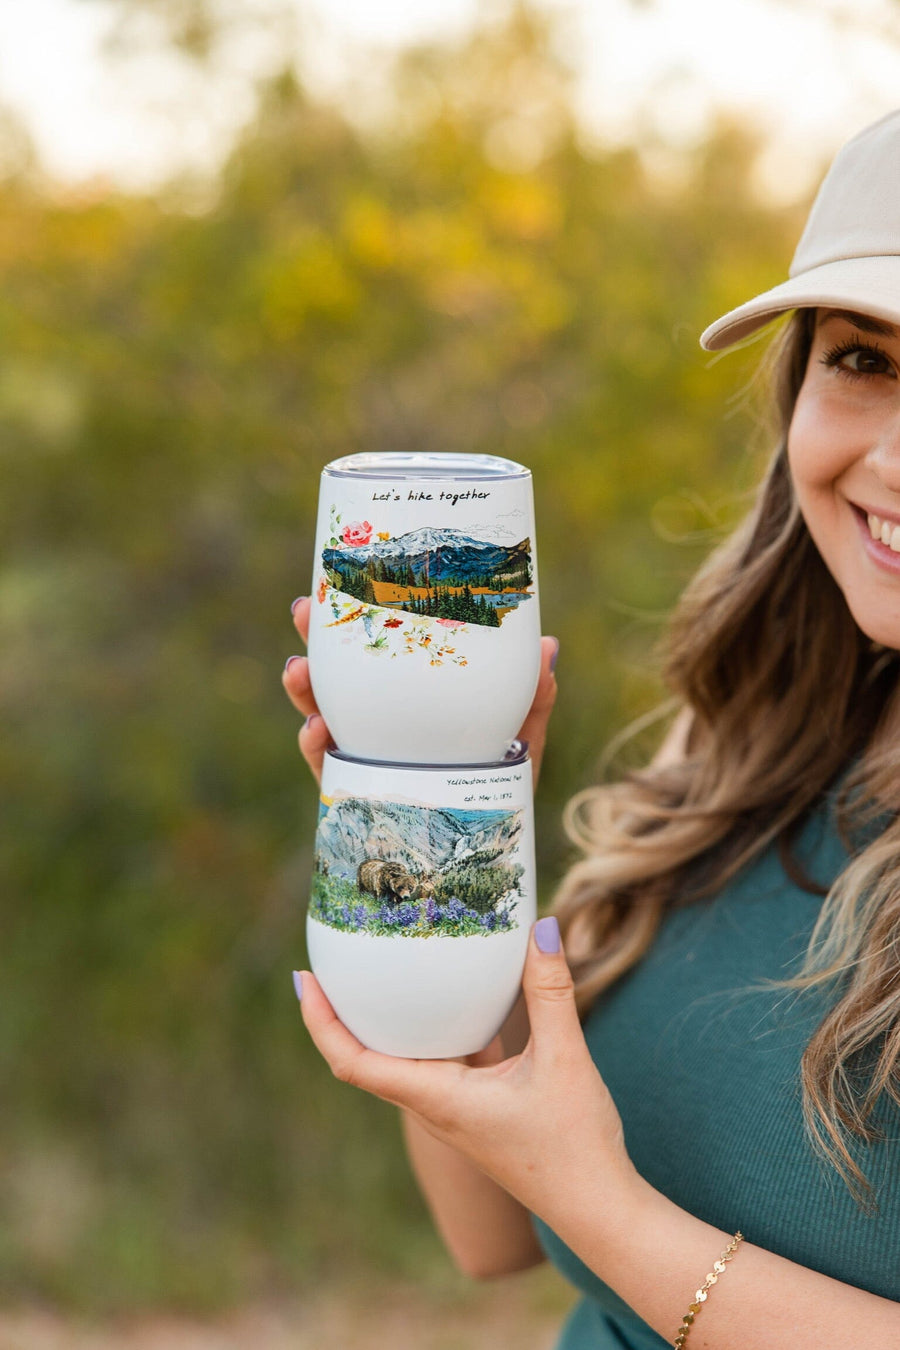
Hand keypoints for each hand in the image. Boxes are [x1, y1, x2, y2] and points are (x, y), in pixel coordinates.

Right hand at [282, 597, 558, 786]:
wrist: (486, 860)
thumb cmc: (497, 793)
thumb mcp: (519, 742)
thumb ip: (532, 702)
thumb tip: (548, 647)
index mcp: (411, 707)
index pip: (379, 657)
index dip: (358, 621)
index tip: (341, 584)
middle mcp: (378, 730)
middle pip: (336, 680)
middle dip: (314, 643)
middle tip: (304, 611)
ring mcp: (364, 764)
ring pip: (320, 720)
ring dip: (304, 693)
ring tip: (298, 670)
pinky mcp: (356, 801)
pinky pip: (329, 774)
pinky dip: (317, 750)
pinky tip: (317, 730)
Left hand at [295, 918, 636, 1223]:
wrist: (599, 1208)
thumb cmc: (576, 1145)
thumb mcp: (564, 1059)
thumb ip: (550, 992)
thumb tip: (539, 926)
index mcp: (437, 1099)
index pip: (353, 1063)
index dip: (321, 1022)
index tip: (303, 979)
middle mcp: (433, 1105)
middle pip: (365, 1057)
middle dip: (341, 1011)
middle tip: (337, 956)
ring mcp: (453, 1109)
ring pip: (402, 1058)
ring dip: (384, 1019)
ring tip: (382, 966)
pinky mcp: (476, 1107)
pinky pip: (439, 1060)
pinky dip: (432, 1027)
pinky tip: (452, 995)